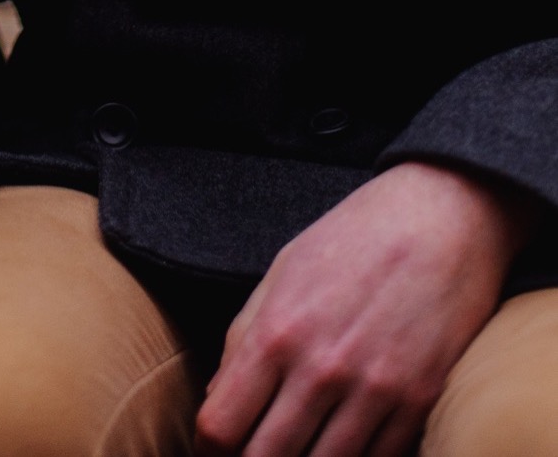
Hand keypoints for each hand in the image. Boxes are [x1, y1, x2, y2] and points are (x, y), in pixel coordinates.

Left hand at [195, 160, 537, 456]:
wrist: (441, 217)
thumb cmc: (354, 239)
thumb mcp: (284, 271)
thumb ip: (244, 336)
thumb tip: (217, 398)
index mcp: (276, 332)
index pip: (221, 425)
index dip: (209, 449)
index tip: (216, 447)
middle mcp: (321, 369)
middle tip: (254, 454)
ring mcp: (373, 391)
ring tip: (298, 449)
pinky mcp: (418, 403)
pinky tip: (343, 447)